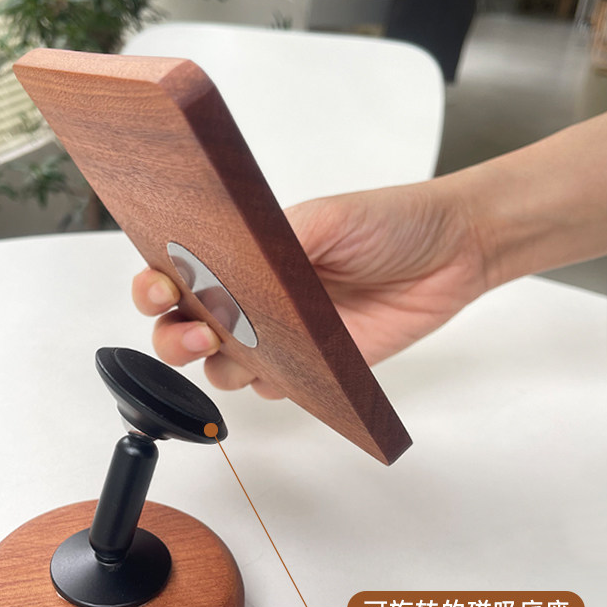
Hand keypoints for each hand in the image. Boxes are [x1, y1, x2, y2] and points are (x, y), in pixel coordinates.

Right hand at [132, 180, 489, 396]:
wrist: (451, 255)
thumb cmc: (388, 222)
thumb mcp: (326, 218)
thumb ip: (272, 244)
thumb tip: (227, 272)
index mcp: (243, 254)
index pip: (178, 272)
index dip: (154, 285)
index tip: (159, 288)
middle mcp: (251, 297)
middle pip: (185, 329)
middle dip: (175, 338)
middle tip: (200, 333)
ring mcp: (278, 335)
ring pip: (222, 367)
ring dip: (219, 367)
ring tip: (246, 352)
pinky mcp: (310, 367)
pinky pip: (271, 388)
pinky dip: (268, 386)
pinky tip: (288, 370)